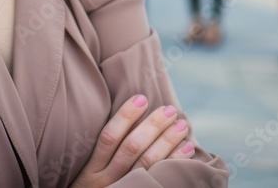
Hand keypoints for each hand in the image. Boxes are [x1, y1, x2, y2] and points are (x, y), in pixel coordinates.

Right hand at [69, 95, 194, 187]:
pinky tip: (187, 147)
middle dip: (153, 126)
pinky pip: (160, 177)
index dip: (125, 116)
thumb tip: (134, 111)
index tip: (142, 98)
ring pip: (147, 163)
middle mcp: (106, 179)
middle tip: (169, 110)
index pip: (109, 137)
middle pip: (132, 148)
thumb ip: (106, 147)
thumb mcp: (90, 168)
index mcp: (92, 167)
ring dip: (167, 141)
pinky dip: (175, 161)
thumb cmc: (97, 183)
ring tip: (181, 124)